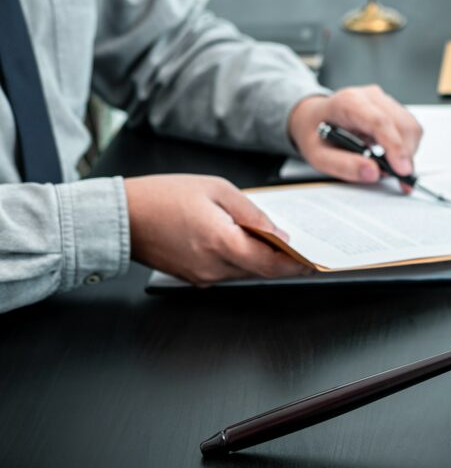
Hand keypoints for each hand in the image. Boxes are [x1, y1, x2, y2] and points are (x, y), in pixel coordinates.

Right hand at [125, 175, 308, 285]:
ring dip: (260, 259)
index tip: (312, 261)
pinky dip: (240, 259)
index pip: (271, 264)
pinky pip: (226, 271)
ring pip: (245, 272)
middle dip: (281, 260)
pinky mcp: (193, 277)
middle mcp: (213, 266)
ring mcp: (202, 276)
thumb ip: (253, 214)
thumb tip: (279, 234)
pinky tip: (242, 241)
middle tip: (298, 247)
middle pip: (260, 270)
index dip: (296, 264)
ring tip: (272, 240)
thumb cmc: (162, 196)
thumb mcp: (216, 190)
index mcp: (221, 242)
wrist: (120, 216)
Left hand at [288, 85, 422, 188]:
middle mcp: (369, 96)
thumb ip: (343, 165)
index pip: (379, 122)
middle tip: (398, 178)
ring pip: (411, 126)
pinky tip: (394, 157)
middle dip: (404, 155)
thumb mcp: (318, 156)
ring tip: (392, 167)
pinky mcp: (393, 108)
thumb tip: (373, 172)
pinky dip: (407, 147)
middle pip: (401, 124)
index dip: (394, 146)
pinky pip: (410, 128)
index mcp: (348, 103)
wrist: (314, 118)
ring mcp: (383, 100)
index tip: (402, 170)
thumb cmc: (315, 133)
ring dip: (407, 152)